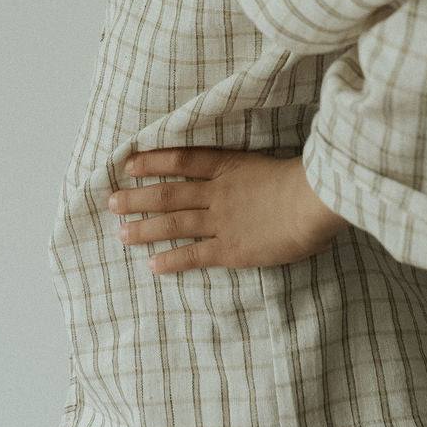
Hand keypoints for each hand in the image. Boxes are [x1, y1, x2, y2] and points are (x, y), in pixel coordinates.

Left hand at [107, 148, 350, 275]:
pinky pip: (193, 255)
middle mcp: (218, 192)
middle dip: (137, 198)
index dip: (153, 161)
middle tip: (112, 201)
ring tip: (122, 234)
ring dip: (144, 229)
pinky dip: (171, 260)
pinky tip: (152, 265)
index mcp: (229, 166)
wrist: (314, 200)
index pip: (181, 160)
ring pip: (173, 224)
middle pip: (167, 193)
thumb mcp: (273, 165)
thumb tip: (251, 179)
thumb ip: (253, 173)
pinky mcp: (230, 249)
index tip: (129, 163)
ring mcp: (221, 221)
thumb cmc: (306, 180)